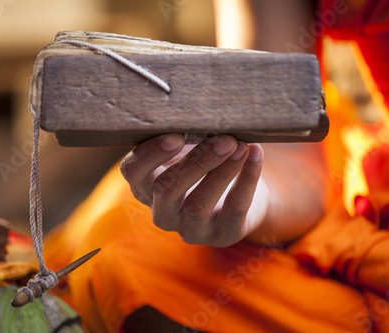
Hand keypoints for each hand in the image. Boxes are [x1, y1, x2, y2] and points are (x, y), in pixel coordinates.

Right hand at [120, 133, 267, 246]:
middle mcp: (163, 212)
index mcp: (146, 187)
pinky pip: (234, 209)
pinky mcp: (222, 235)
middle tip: (223, 139)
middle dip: (195, 162)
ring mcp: (191, 229)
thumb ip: (182, 136)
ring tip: (241, 145)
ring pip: (198, 204)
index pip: (133, 173)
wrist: (240, 195)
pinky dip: (246, 179)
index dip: (150, 155)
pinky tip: (255, 155)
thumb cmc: (205, 166)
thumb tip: (196, 109)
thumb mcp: (187, 152)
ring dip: (222, 171)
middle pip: (166, 190)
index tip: (176, 136)